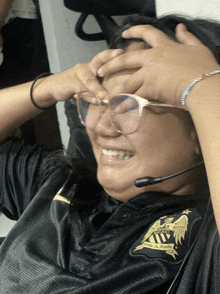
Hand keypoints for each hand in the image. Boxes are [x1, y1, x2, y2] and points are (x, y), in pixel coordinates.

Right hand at [38, 49, 122, 104]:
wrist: (54, 87)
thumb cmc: (76, 87)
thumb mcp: (90, 87)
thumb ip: (101, 89)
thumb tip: (117, 98)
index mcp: (92, 66)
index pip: (104, 57)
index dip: (113, 54)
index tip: (124, 50)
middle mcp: (86, 67)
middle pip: (98, 60)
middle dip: (109, 57)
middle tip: (120, 55)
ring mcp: (77, 74)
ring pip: (90, 80)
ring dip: (98, 89)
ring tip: (106, 96)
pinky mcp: (70, 84)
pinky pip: (81, 90)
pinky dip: (89, 96)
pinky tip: (96, 101)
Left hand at [97, 24, 219, 106]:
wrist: (202, 84)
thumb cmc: (202, 68)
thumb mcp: (198, 48)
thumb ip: (187, 37)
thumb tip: (180, 27)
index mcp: (164, 46)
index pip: (147, 33)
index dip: (134, 31)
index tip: (124, 33)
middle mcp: (152, 58)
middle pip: (126, 59)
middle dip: (110, 64)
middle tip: (99, 70)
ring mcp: (149, 74)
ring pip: (127, 82)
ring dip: (116, 90)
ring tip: (107, 97)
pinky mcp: (149, 89)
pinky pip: (134, 98)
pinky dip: (126, 105)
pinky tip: (118, 110)